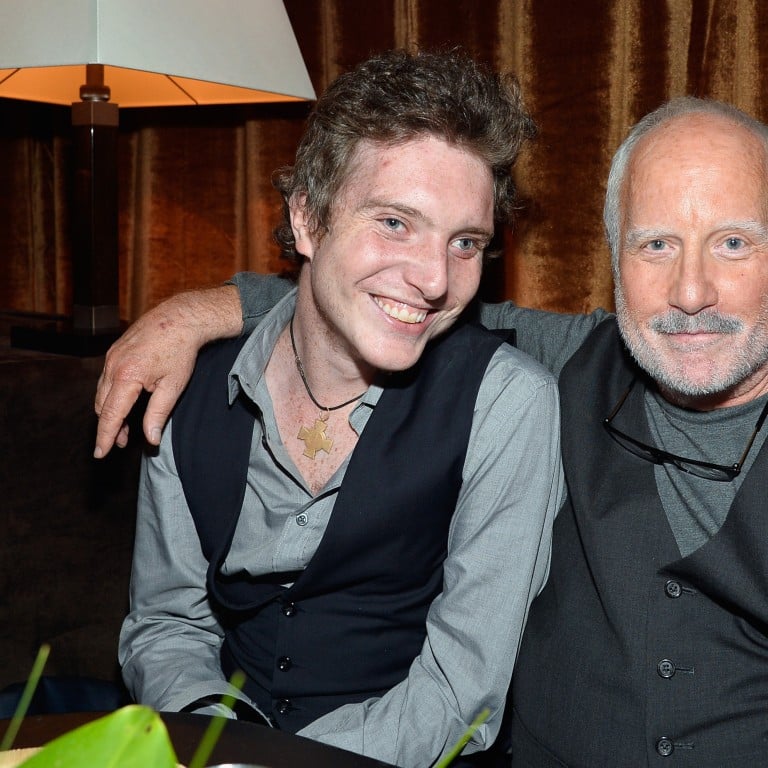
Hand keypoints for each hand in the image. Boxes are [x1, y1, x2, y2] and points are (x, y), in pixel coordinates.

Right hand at [94, 285, 241, 457]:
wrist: (180, 318)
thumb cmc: (180, 351)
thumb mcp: (173, 386)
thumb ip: (158, 414)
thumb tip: (151, 440)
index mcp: (127, 377)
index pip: (110, 415)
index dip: (104, 437)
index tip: (100, 453)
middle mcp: (113, 366)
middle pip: (102, 406)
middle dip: (108, 427)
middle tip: (121, 442)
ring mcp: (111, 357)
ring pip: (102, 393)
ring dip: (110, 412)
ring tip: (125, 428)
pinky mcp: (114, 351)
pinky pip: (106, 380)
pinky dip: (111, 396)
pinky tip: (125, 402)